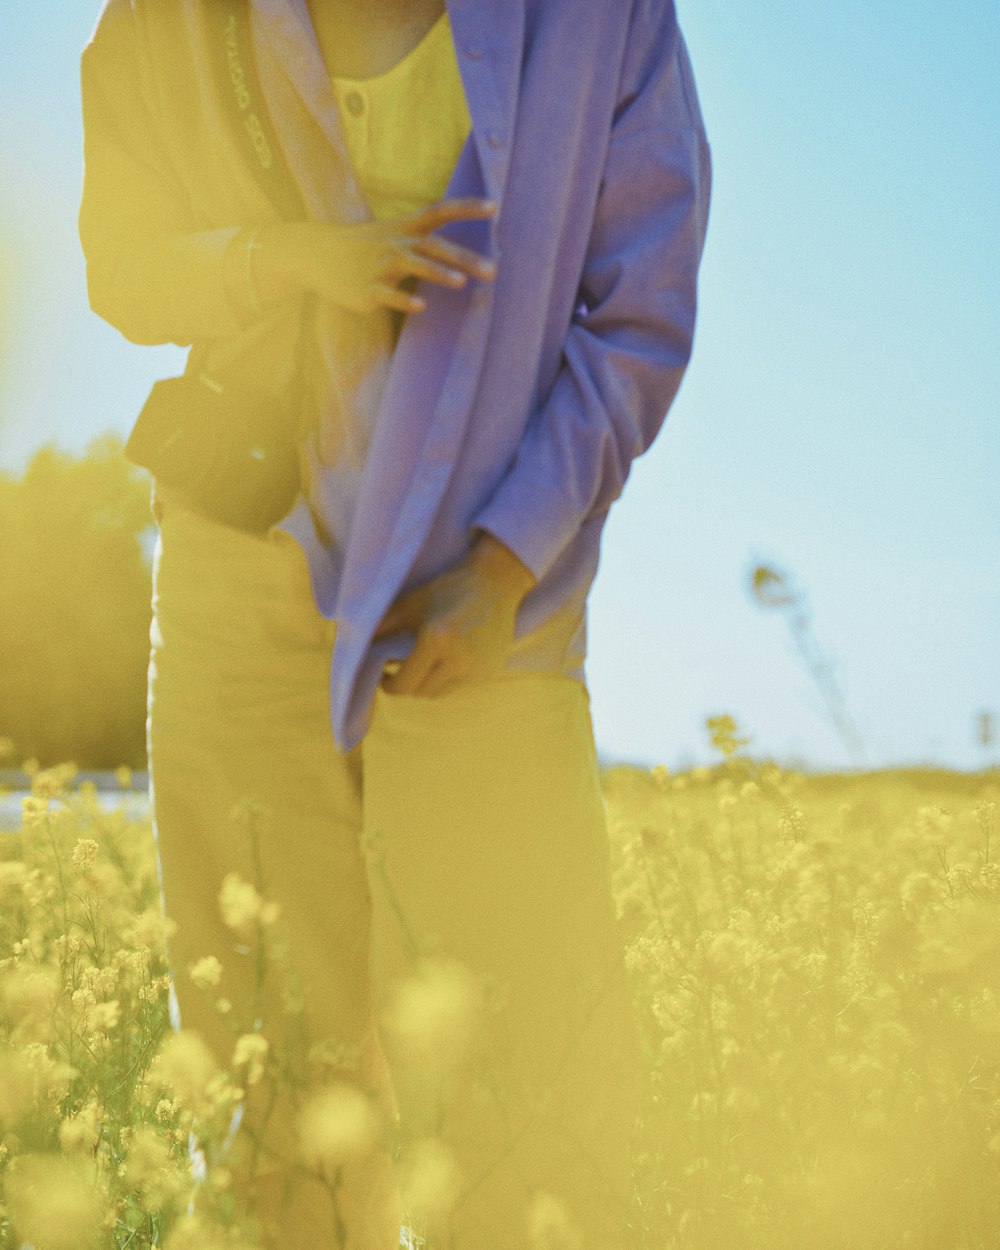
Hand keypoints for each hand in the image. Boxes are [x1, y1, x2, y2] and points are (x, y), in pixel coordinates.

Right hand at [272, 198, 499, 315]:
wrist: (317, 256)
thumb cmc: (365, 247)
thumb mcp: (395, 235)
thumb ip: (425, 240)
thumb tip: (463, 253)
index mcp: (405, 227)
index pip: (440, 211)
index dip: (467, 207)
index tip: (495, 207)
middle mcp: (397, 242)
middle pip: (434, 244)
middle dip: (464, 257)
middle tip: (493, 271)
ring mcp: (381, 265)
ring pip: (413, 265)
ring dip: (438, 272)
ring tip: (462, 283)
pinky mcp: (367, 288)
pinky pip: (388, 294)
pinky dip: (405, 299)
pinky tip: (422, 306)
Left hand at [372, 535, 536, 697]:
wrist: (496, 582)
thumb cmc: (449, 588)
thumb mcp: (411, 602)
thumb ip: (382, 625)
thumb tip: (357, 646)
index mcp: (436, 640)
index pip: (404, 684)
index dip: (388, 685)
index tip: (383, 675)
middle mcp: (458, 659)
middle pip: (421, 692)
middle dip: (406, 684)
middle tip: (397, 670)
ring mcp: (477, 667)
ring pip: (440, 692)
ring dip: (426, 684)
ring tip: (420, 667)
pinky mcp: (489, 670)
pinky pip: (459, 685)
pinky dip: (446, 678)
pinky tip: (442, 661)